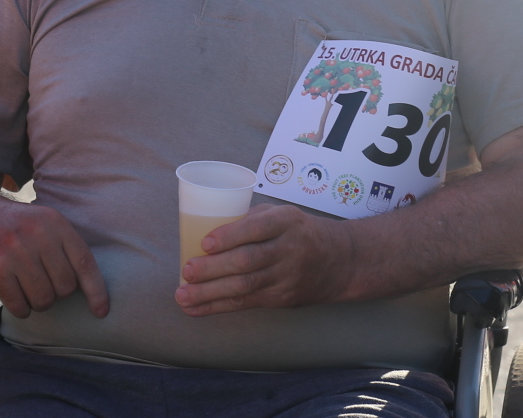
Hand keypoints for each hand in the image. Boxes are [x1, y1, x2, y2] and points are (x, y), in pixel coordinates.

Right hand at [0, 194, 109, 319]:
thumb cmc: (10, 226)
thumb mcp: (41, 223)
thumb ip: (62, 248)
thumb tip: (85, 288)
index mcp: (56, 223)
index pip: (84, 262)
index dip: (96, 291)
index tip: (101, 311)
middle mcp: (39, 234)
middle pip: (64, 287)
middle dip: (55, 293)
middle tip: (39, 283)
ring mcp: (17, 250)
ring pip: (43, 299)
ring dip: (36, 303)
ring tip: (25, 288)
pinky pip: (19, 304)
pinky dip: (20, 308)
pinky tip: (14, 297)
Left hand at [175, 205, 350, 315]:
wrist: (339, 261)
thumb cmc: (298, 231)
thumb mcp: (281, 214)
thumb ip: (250, 219)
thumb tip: (207, 229)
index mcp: (287, 221)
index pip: (257, 228)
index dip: (230, 235)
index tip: (205, 243)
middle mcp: (288, 249)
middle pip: (248, 261)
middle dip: (214, 269)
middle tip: (187, 272)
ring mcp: (286, 277)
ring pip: (245, 287)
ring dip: (210, 293)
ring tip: (183, 296)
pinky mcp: (281, 298)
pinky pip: (246, 303)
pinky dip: (218, 306)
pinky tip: (196, 308)